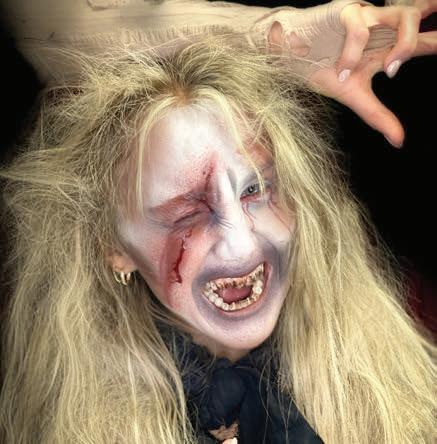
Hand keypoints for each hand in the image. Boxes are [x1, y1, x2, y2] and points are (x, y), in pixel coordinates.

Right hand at [268, 0, 436, 146]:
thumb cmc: (320, 69)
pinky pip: (359, 27)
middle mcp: (380, 28)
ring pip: (402, 15)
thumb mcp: (353, 96)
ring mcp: (365, 16)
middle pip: (417, 20)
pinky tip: (342, 70)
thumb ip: (378, 115)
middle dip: (426, 41)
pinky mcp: (344, 11)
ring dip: (402, 45)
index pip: (421, 39)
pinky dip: (353, 54)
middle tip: (399, 70)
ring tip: (388, 71)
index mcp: (384, 46)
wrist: (287, 56)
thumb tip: (400, 142)